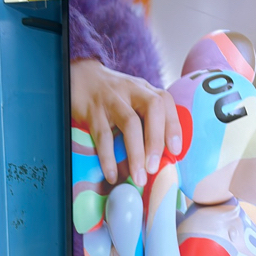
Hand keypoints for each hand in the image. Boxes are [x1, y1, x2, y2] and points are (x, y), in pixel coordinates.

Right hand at [71, 59, 181, 185]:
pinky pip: (103, 135)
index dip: (173, 125)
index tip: (176, 151)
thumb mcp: (132, 98)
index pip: (165, 101)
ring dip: (136, 153)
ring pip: (129, 123)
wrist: (79, 77)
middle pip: (152, 108)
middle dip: (156, 140)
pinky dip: (108, 158)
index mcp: (144, 89)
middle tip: (154, 168)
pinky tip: (112, 175)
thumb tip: (157, 158)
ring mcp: (111, 99)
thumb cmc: (111, 96)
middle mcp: (131, 91)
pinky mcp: (92, 111)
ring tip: (139, 177)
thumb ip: (146, 118)